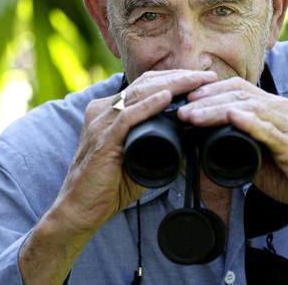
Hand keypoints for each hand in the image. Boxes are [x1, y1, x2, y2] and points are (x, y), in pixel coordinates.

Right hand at [49, 69, 217, 234]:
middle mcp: (102, 111)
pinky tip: (167, 97)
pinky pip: (127, 117)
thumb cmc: (109, 186)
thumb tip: (192, 137)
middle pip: (145, 83)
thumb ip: (158, 144)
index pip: (145, 84)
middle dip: (179, 77)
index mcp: (109, 111)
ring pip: (139, 94)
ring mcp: (101, 123)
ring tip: (197, 81)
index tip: (201, 79)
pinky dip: (149, 106)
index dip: (174, 78)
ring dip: (172, 85)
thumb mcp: (138, 158)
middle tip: (207, 76)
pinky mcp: (102, 141)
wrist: (79, 210)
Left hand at [178, 77, 287, 222]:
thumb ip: (243, 146)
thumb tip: (209, 148)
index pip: (240, 89)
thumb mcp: (266, 158)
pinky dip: (249, 122)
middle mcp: (285, 110)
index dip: (212, 91)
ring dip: (216, 110)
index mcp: (278, 109)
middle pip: (240, 94)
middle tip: (181, 109)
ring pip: (249, 108)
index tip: (188, 100)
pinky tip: (232, 118)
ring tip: (192, 116)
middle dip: (206, 99)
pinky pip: (269, 130)